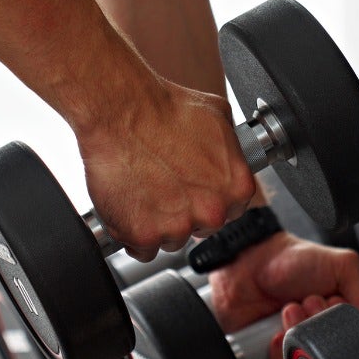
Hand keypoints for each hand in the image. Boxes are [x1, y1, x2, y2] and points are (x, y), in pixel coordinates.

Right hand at [74, 53, 255, 260]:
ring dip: (158, 225)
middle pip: (201, 229)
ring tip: (144, 192)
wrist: (122, 111)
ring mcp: (177, 227)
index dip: (207, 200)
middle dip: (184, 213)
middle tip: (164, 189)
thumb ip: (232, 150)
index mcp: (236, 188)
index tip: (193, 193)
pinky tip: (130, 207)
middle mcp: (212, 212)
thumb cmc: (164, 109)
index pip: (230, 211)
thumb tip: (233, 156)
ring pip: (171, 241)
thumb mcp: (218, 118)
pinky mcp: (143, 235)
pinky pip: (141, 249)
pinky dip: (133, 234)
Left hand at [209, 232, 358, 358]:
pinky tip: (273, 331)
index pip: (355, 340)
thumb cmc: (291, 257)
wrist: (248, 259)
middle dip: (318, 330)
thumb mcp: (344, 266)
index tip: (334, 306)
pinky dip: (276, 353)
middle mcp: (318, 333)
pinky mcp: (269, 356)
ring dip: (296, 337)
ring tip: (288, 311)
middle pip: (330, 356)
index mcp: (339, 316)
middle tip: (309, 303)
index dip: (347, 329)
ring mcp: (294, 345)